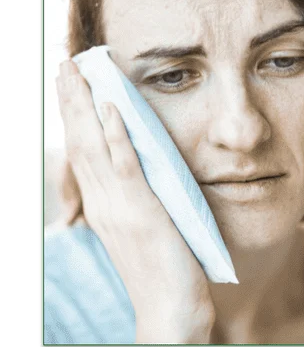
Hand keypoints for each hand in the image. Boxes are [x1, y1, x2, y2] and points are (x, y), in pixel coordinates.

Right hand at [56, 60, 214, 341]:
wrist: (169, 308)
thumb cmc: (164, 270)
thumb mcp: (145, 228)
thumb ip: (138, 200)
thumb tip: (140, 175)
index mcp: (104, 205)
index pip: (83, 151)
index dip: (75, 116)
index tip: (70, 84)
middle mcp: (103, 203)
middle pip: (79, 142)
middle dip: (71, 101)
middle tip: (64, 64)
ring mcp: (119, 207)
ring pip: (93, 147)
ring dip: (85, 106)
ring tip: (77, 72)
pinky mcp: (142, 212)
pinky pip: (125, 167)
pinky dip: (115, 136)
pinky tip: (110, 109)